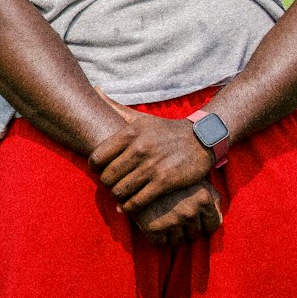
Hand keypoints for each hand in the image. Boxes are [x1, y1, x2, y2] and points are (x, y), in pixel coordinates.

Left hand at [88, 99, 214, 214]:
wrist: (201, 140)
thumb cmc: (166, 131)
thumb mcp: (141, 118)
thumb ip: (115, 107)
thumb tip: (95, 89)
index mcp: (130, 132)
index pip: (97, 157)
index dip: (94, 167)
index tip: (101, 170)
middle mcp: (139, 148)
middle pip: (107, 177)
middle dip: (107, 184)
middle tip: (112, 185)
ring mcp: (152, 166)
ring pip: (120, 191)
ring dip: (118, 197)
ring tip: (121, 196)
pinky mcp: (165, 182)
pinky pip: (138, 201)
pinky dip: (130, 207)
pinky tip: (130, 206)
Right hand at [132, 181, 223, 246]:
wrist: (136, 168)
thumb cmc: (170, 172)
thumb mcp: (195, 179)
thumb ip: (211, 198)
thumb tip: (219, 222)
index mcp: (204, 198)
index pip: (213, 225)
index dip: (203, 223)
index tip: (193, 218)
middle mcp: (191, 211)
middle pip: (194, 234)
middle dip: (186, 227)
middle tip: (173, 214)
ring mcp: (172, 220)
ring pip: (178, 240)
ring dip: (171, 233)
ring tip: (163, 217)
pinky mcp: (154, 227)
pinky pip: (161, 243)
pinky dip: (157, 237)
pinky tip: (153, 222)